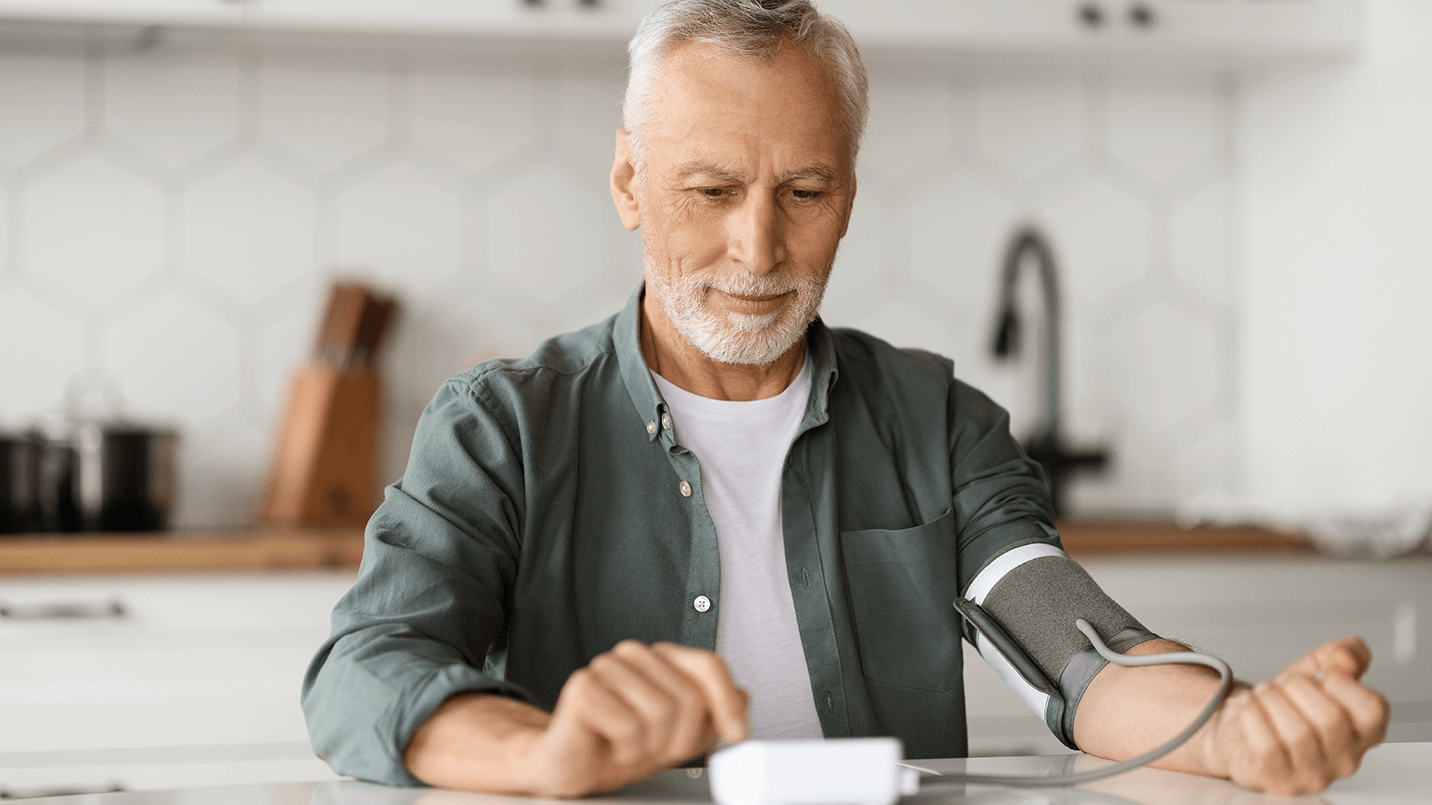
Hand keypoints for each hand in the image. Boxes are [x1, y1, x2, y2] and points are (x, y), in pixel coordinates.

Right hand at [528, 640, 749, 796]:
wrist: (574, 765)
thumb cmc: (623, 745)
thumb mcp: (681, 734)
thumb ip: (714, 713)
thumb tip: (744, 698)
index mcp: (662, 658)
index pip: (709, 665)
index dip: (728, 703)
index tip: (738, 735)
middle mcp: (635, 654)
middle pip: (690, 697)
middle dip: (681, 739)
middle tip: (657, 751)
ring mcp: (606, 666)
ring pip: (661, 713)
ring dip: (650, 747)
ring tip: (632, 747)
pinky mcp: (583, 687)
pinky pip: (628, 727)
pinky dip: (626, 751)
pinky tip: (612, 747)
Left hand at [1204, 636, 1388, 794]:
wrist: (1242, 723)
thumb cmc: (1286, 703)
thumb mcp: (1317, 667)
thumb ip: (1344, 653)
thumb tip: (1347, 657)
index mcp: (1364, 734)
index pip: (1373, 708)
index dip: (1339, 681)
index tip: (1319, 677)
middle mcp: (1344, 760)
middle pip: (1331, 719)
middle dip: (1297, 687)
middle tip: (1282, 684)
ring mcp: (1312, 775)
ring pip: (1297, 734)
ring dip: (1270, 700)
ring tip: (1262, 694)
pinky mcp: (1277, 780)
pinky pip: (1267, 747)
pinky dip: (1251, 716)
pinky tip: (1248, 708)